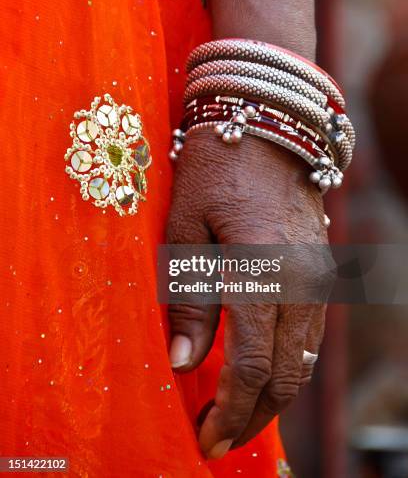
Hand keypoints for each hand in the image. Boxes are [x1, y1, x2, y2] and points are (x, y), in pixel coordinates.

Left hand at [166, 128, 331, 458]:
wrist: (267, 123)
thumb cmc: (214, 167)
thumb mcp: (185, 227)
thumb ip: (188, 297)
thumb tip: (184, 363)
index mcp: (262, 268)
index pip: (252, 362)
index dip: (230, 409)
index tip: (206, 436)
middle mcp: (301, 279)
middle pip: (287, 372)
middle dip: (253, 414)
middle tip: (218, 438)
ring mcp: (317, 274)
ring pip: (305, 358)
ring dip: (273, 395)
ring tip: (237, 414)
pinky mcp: (320, 268)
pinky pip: (310, 332)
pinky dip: (288, 362)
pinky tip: (262, 370)